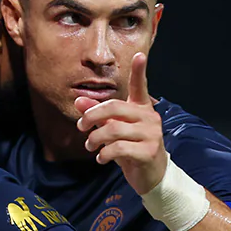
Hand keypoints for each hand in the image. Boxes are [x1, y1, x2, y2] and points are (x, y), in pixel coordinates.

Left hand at [75, 52, 166, 194]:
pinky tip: (101, 158)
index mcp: (142, 109)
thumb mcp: (113, 130)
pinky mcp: (148, 152)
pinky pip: (119, 148)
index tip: (139, 54)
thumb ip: (98, 115)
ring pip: (113, 129)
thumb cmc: (132, 149)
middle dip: (92, 116)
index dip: (140, 71)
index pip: (140, 87)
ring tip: (90, 146)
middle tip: (81, 126)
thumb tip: (78, 101)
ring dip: (95, 138)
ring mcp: (151, 135)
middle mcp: (149, 118)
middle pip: (115, 107)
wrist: (152, 176)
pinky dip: (104, 154)